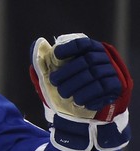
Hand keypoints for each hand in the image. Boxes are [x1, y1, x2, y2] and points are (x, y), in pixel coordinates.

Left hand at [30, 33, 131, 150]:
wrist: (93, 106)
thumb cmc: (73, 87)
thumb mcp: (60, 76)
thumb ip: (48, 64)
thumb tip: (35, 48)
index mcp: (89, 50)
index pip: (81, 43)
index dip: (69, 48)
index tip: (56, 55)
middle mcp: (103, 58)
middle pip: (86, 61)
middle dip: (67, 72)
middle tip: (54, 82)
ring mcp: (111, 72)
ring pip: (94, 75)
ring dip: (75, 86)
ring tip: (64, 95)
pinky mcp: (116, 86)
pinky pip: (103, 90)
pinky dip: (88, 96)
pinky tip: (79, 102)